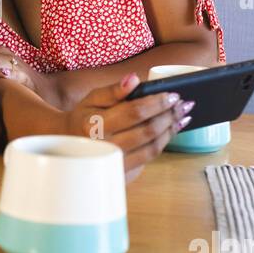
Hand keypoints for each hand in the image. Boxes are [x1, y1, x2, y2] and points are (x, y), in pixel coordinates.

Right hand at [60, 72, 191, 182]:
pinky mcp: (123, 173)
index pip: (134, 112)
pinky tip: (171, 130)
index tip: (173, 94)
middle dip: (170, 115)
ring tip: (182, 116)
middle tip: (184, 104)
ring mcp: (116, 164)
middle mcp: (106, 147)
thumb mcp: (93, 98)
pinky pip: (149, 157)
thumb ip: (114, 90)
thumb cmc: (84, 117)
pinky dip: (164, 142)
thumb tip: (135, 79)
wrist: (69, 144)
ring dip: (171, 130)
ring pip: (153, 147)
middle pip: (148, 131)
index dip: (157, 103)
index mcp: (96, 125)